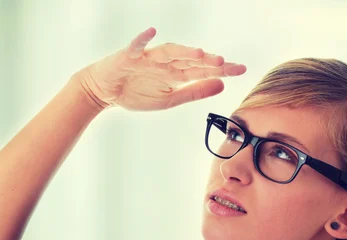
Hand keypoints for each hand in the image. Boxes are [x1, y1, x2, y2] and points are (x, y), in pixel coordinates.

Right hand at [74, 27, 246, 111]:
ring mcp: (148, 58)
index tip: (241, 70)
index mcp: (176, 73)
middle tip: (226, 64)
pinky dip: (143, 40)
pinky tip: (151, 33)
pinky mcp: (128, 56)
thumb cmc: (137, 93)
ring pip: (168, 52)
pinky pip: (136, 46)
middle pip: (189, 60)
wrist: (105, 92)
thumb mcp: (170, 99)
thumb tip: (222, 85)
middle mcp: (166, 62)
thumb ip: (194, 92)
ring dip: (183, 52)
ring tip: (199, 54)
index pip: (202, 70)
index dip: (221, 70)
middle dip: (206, 61)